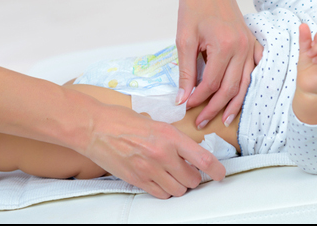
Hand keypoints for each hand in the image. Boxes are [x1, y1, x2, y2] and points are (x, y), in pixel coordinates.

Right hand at [86, 103, 225, 198]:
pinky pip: (160, 194)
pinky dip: (164, 191)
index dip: (216, 169)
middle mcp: (162, 154)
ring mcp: (149, 169)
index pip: (202, 158)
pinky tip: (160, 181)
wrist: (94, 128)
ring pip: (178, 190)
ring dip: (179, 186)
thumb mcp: (155, 122)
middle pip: (192, 179)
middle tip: (189, 172)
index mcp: (170, 135)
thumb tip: (186, 150)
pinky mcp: (137, 180)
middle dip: (194, 178)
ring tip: (173, 177)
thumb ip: (172, 137)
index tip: (221, 174)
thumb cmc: (121, 121)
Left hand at [175, 0, 262, 128]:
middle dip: (215, 107)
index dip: (199, 99)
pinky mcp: (252, 41)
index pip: (213, 83)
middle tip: (202, 122)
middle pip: (231, 87)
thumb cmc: (192, 9)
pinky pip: (255, 68)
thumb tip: (183, 98)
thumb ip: (186, 71)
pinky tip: (243, 95)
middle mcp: (242, 47)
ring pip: (246, 82)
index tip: (187, 108)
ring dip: (234, 103)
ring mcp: (250, 44)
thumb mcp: (184, 39)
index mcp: (225, 45)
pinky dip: (249, 84)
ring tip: (224, 119)